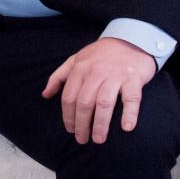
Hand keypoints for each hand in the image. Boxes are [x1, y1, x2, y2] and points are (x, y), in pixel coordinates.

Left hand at [41, 37, 157, 144]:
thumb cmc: (101, 54)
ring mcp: (115, 76)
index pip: (69, 97)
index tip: (70, 129)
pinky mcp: (134, 78)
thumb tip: (45, 95)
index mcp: (80, 69)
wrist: (132, 39)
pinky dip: (129, 114)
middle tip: (82, 139)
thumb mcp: (76, 59)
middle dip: (81, 124)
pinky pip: (131, 99)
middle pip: (84, 103)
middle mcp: (96, 73)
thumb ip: (59, 76)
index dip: (68, 116)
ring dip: (101, 124)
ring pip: (104, 103)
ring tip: (99, 139)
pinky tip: (126, 128)